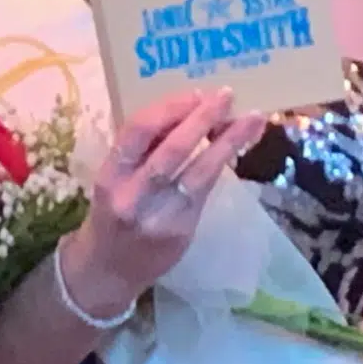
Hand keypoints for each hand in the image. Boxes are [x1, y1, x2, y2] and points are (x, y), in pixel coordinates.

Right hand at [54, 89, 270, 319]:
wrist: (109, 270)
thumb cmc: (113, 213)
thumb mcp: (114, 179)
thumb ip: (141, 151)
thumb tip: (183, 111)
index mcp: (109, 176)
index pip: (136, 132)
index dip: (167, 109)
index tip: (193, 93)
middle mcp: (132, 197)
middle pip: (171, 150)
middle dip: (202, 119)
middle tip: (226, 95)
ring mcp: (160, 216)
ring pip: (199, 172)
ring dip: (228, 142)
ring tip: (252, 118)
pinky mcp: (182, 231)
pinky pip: (206, 190)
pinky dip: (222, 164)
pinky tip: (238, 146)